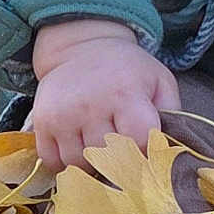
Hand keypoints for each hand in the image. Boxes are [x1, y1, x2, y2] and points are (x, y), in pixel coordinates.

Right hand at [30, 18, 180, 172]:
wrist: (83, 48)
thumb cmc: (128, 69)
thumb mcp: (158, 80)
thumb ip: (171, 113)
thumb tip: (170, 149)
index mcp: (125, 92)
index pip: (139, 140)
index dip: (146, 150)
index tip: (146, 148)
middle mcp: (92, 104)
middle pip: (109, 158)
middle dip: (120, 158)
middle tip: (123, 145)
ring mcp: (63, 115)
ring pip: (80, 164)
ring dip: (92, 162)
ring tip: (101, 141)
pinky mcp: (42, 123)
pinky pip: (54, 162)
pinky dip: (66, 162)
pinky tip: (79, 143)